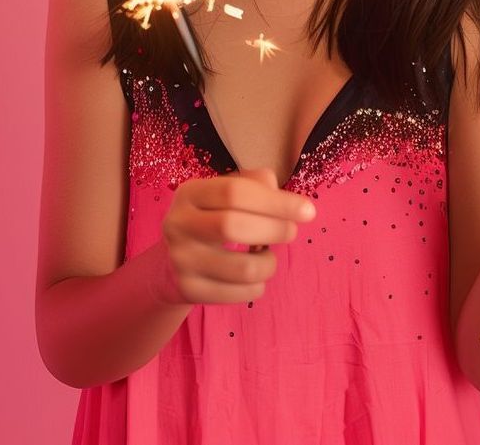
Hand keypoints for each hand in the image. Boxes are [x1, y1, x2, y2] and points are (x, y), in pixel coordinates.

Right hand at [157, 167, 316, 304]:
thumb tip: (280, 195)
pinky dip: (258, 285)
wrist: (171, 264)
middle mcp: (178, 223)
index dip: (276, 201)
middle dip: (275, 229)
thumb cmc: (211, 219)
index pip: (235, 192)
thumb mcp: (224, 194)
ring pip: (243, 268)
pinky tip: (254, 276)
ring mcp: (181, 259)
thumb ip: (254, 185)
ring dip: (269, 263)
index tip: (308, 210)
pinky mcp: (189, 290)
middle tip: (292, 231)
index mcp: (190, 193)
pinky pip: (240, 293)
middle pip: (234, 226)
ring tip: (268, 256)